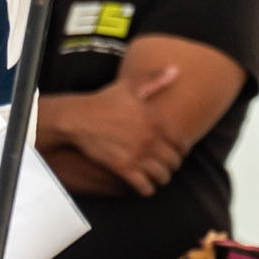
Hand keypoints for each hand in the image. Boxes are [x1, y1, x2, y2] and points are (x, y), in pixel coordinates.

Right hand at [64, 67, 182, 194]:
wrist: (76, 118)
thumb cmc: (102, 101)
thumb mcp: (129, 87)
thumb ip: (155, 79)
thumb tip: (176, 69)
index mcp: (156, 121)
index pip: (183, 144)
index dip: (181, 151)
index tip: (175, 154)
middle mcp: (151, 139)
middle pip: (173, 162)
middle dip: (170, 166)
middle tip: (164, 167)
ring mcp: (138, 154)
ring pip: (162, 176)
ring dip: (160, 179)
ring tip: (154, 178)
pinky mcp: (123, 168)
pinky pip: (144, 186)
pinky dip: (146, 189)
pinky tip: (142, 186)